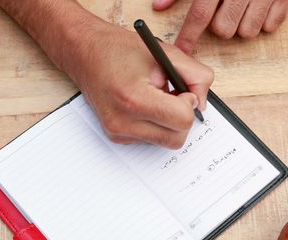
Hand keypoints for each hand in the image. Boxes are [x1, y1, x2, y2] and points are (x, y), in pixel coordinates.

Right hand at [65, 19, 213, 148]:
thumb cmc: (121, 50)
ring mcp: (117, 132)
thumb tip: (202, 103)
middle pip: (176, 138)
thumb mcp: (166, 53)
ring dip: (169, 122)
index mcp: (134, 98)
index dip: (189, 104)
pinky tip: (144, 104)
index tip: (182, 91)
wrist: (85, 53)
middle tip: (173, 96)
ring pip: (165, 142)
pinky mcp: (116, 137)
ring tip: (157, 98)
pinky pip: (151, 139)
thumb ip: (196, 76)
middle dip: (182, 118)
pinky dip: (156, 125)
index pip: (182, 120)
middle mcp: (122, 121)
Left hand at [153, 0, 287, 53]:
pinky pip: (271, 26)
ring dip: (242, 25)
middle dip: (221, 25)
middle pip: (224, 30)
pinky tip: (259, 6)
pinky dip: (264, 21)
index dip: (188, 36)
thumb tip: (159, 6)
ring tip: (242, 7)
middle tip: (224, 9)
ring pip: (248, 32)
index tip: (181, 51)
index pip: (199, 15)